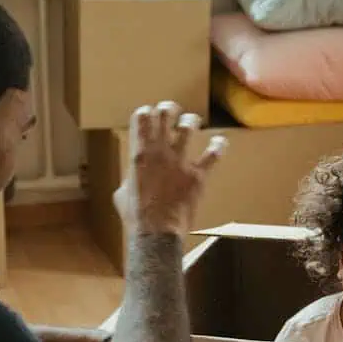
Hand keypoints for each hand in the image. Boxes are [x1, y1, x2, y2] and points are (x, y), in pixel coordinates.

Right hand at [113, 102, 227, 236]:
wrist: (156, 232)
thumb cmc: (136, 216)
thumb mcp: (121, 193)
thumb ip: (129, 178)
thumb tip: (131, 178)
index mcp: (138, 154)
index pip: (141, 117)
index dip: (146, 112)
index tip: (149, 115)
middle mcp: (159, 152)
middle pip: (164, 114)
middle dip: (169, 109)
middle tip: (172, 111)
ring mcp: (180, 161)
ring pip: (188, 126)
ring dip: (190, 120)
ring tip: (192, 121)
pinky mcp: (198, 175)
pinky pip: (213, 155)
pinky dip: (218, 146)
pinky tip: (220, 142)